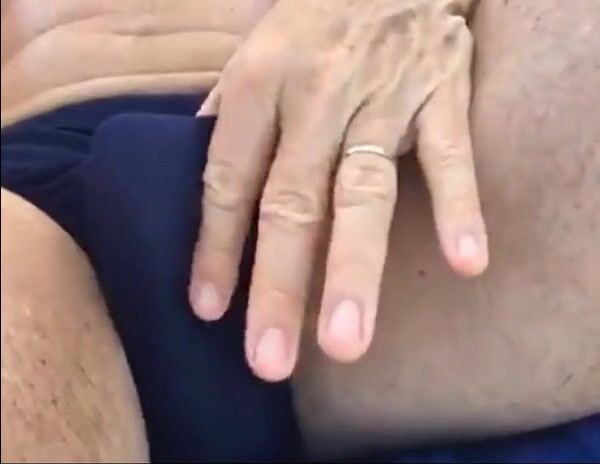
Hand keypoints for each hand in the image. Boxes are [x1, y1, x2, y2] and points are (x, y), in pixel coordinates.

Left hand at [190, 0, 487, 380]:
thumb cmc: (311, 22)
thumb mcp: (254, 58)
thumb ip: (229, 123)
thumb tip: (205, 187)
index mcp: (259, 84)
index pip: (229, 180)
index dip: (216, 248)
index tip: (209, 310)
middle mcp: (316, 97)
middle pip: (293, 202)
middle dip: (279, 285)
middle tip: (269, 360)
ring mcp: (382, 99)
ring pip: (364, 192)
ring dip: (355, 269)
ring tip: (347, 342)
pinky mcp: (440, 95)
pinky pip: (451, 155)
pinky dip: (459, 207)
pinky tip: (465, 262)